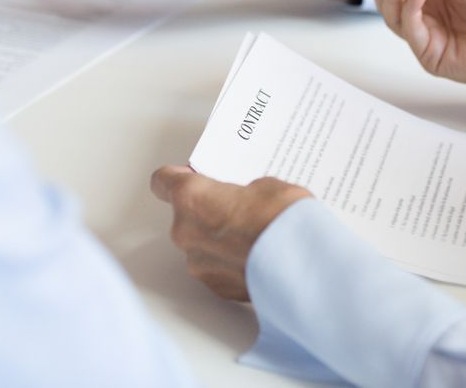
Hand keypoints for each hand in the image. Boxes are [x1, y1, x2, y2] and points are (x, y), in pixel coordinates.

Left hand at [150, 165, 311, 300]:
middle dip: (208, 212)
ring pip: (201, 245)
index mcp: (192, 198)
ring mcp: (199, 265)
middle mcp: (186, 233)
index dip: (178, 177)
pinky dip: (232, 263)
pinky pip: (217, 269)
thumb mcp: (267, 186)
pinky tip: (258, 257)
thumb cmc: (283, 222)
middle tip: (239, 208)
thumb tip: (245, 200)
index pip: (163, 181)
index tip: (191, 177)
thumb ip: (243, 192)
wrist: (302, 267)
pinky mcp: (217, 289)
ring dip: (219, 240)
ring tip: (254, 236)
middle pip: (185, 216)